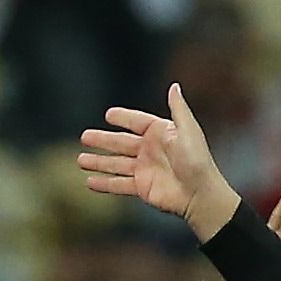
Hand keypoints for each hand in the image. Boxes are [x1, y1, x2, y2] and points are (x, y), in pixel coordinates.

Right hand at [77, 86, 241, 235]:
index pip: (138, 122)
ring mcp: (145, 170)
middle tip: (84, 137)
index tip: (108, 115)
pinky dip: (104, 183)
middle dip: (102, 140)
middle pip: (121, 143)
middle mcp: (151, 151)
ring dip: (98, 162)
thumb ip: (178, 108)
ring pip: (115, 164)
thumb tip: (174, 86)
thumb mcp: (187, 130)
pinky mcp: (142, 187)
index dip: (123, 118)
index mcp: (161, 134)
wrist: (200, 193)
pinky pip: (118, 184)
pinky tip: (89, 182)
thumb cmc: (197, 160)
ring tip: (80, 160)